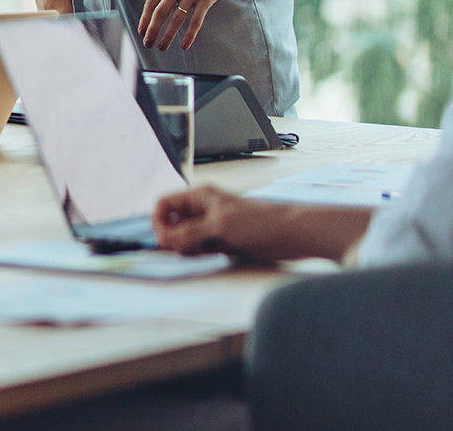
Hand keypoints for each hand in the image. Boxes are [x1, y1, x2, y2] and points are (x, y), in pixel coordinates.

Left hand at [138, 0, 245, 50]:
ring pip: (176, 19)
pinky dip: (189, 35)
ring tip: (162, 47)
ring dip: (167, 36)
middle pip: (160, 12)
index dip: (144, 19)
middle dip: (152, 31)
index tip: (141, 32)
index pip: (151, 2)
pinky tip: (184, 45)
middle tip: (147, 44)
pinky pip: (195, 20)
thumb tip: (157, 9)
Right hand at [153, 185, 372, 261]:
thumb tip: (164, 240)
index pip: (165, 204)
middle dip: (174, 238)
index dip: (160, 221)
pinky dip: (201, 254)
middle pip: (174, 223)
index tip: (164, 240)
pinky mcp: (224, 240)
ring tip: (202, 253)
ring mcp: (213, 225)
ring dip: (188, 248)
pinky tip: (213, 256)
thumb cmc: (260, 222)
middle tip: (184, 251)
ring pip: (187, 238)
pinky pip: (202, 248)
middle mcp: (204, 209)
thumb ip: (189, 233)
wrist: (292, 234)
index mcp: (200, 196)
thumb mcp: (219, 227)